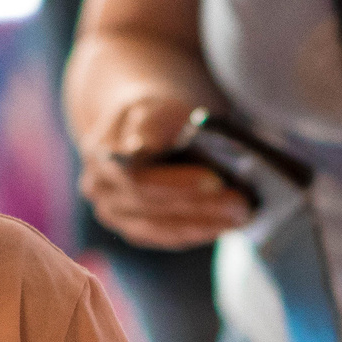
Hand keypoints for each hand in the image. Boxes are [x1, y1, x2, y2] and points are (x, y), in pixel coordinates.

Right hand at [78, 92, 251, 249]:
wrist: (141, 127)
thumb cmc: (155, 114)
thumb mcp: (156, 104)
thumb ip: (152, 121)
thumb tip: (146, 143)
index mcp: (101, 151)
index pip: (136, 176)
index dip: (175, 183)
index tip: (215, 180)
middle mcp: (99, 187)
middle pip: (152, 204)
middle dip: (200, 206)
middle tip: (242, 204)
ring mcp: (112, 212)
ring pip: (160, 227)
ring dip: (204, 224)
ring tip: (241, 216)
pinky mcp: (131, 229)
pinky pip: (165, 237)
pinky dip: (197, 232)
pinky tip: (225, 225)